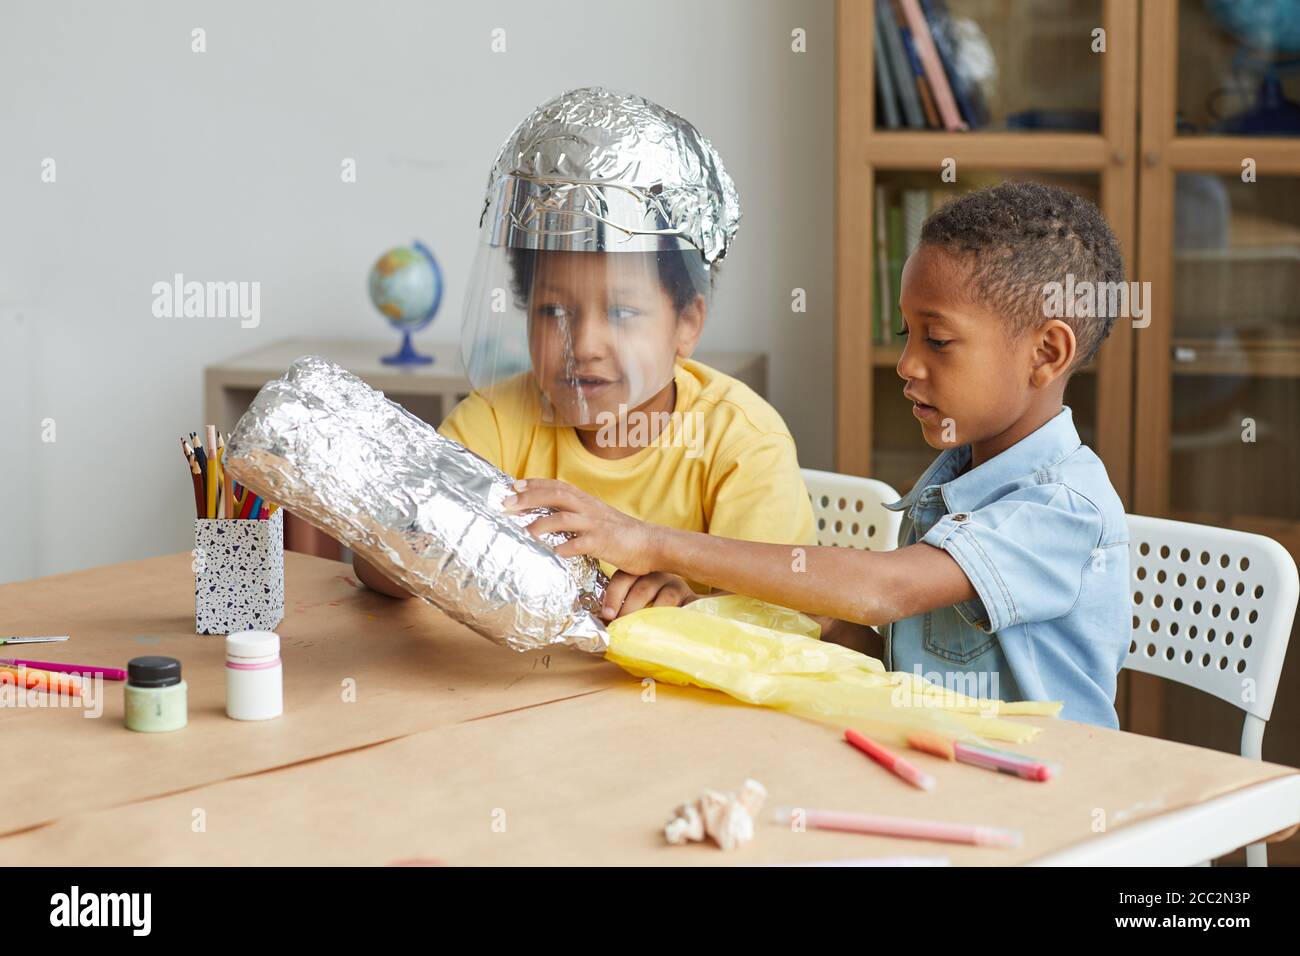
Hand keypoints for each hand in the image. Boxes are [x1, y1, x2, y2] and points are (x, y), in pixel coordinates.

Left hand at [502, 478, 659, 574]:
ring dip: (542, 524)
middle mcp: (590, 509)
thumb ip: (577, 516)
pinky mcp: (605, 543)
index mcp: (587, 502)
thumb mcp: (598, 518)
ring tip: (525, 531)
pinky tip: (553, 552)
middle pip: (556, 496)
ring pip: (565, 518)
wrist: (652, 544)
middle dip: (530, 498)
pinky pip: (582, 544)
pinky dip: (566, 547)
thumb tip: (552, 519)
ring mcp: (597, 525)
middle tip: (507, 503)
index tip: (513, 484)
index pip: (558, 486)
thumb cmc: (622, 535)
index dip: (535, 484)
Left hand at [601, 570, 696, 620]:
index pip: (623, 577)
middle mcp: (659, 576)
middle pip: (642, 588)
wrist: (682, 616)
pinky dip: (677, 619)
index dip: (613, 596)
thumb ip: (618, 610)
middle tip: (622, 627)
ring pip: (665, 597)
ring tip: (642, 631)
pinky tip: (668, 629)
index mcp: (639, 574)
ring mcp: (677, 587)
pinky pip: (687, 607)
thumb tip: (603, 624)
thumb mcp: (633, 605)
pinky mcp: (692, 600)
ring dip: (652, 616)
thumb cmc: (650, 610)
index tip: (608, 615)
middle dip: (629, 609)